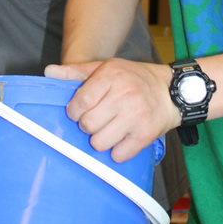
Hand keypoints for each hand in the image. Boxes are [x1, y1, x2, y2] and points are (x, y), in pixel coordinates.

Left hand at [45, 58, 180, 161]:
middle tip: (98, 120)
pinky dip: (118, 151)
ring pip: (99, 143)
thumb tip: (48, 72)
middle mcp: (124, 94)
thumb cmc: (135, 79)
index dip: (75, 112)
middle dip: (88, 126)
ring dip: (101, 140)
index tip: (81, 111)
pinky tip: (123, 139)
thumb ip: (76, 72)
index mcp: (111, 75)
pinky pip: (119, 155)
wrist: (174, 91)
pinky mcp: (146, 134)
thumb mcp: (107, 68)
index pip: (79, 103)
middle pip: (87, 125)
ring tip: (110, 130)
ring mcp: (136, 115)